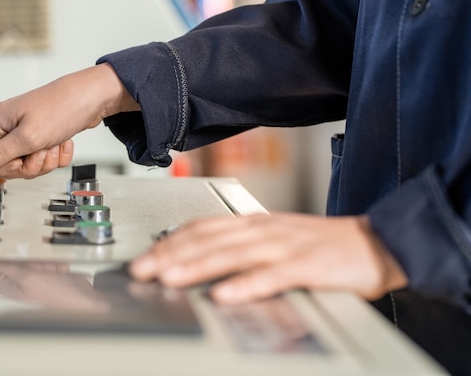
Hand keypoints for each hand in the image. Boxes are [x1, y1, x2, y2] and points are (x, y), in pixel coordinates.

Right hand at [0, 63, 138, 178]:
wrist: (93, 98)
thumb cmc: (61, 109)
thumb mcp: (27, 137)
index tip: (16, 164)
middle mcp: (9, 127)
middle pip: (6, 165)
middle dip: (28, 164)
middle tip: (40, 150)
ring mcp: (27, 133)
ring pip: (28, 165)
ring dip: (45, 160)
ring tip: (53, 143)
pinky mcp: (44, 138)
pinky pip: (45, 160)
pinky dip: (57, 156)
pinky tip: (63, 142)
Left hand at [129, 213, 407, 303]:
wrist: (375, 242)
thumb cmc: (321, 245)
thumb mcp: (274, 239)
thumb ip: (241, 247)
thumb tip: (201, 259)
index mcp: (254, 223)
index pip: (202, 228)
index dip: (170, 241)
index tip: (144, 256)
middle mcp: (264, 230)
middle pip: (209, 239)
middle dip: (171, 254)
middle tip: (142, 270)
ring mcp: (285, 246)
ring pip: (233, 254)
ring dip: (198, 265)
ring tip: (169, 278)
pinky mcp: (308, 265)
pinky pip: (273, 276)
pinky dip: (246, 285)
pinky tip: (225, 295)